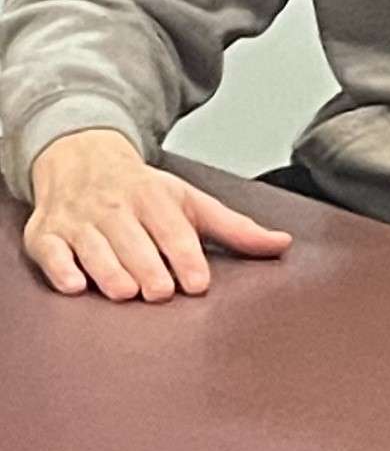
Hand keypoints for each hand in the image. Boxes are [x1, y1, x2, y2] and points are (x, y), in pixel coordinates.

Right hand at [20, 128, 290, 300]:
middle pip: (133, 242)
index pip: (174, 231)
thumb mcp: (190, 202)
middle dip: (147, 267)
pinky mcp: (46, 236)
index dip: (186, 257)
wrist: (81, 158)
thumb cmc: (142, 190)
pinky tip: (75, 285)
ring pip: (94, 248)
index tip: (198, 283)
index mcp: (155, 198)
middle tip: (161, 292)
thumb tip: (283, 245)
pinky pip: (51, 253)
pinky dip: (61, 269)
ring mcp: (79, 221)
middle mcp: (115, 208)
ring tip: (127, 293)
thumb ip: (234, 229)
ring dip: (109, 270)